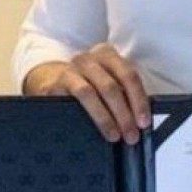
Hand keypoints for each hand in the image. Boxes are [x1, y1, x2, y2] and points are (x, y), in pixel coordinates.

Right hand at [23, 44, 149, 143]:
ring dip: (105, 117)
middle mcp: (89, 59)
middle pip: (111, 85)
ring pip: (91, 93)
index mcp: (107, 55)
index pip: (129, 75)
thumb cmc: (86, 84)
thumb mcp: (106, 82)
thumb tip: (139, 122)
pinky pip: (72, 99)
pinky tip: (91, 128)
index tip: (143, 122)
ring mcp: (71, 69)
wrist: (48, 78)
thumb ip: (123, 96)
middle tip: (131, 135)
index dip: (139, 100)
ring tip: (114, 136)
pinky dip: (86, 115)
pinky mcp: (56, 83)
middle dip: (124, 114)